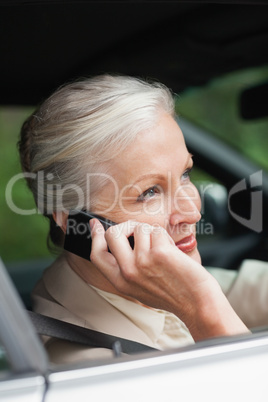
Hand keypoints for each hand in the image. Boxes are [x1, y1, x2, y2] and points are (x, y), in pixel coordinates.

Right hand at [89, 219, 248, 340]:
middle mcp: (128, 272)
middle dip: (127, 226)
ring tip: (163, 249)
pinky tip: (172, 251)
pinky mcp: (159, 253)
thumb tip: (120, 241)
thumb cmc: (173, 294)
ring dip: (152, 233)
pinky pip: (155, 230)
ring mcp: (142, 262)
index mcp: (120, 281)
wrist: (197, 303)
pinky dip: (165, 237)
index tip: (95, 224)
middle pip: (113, 234)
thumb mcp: (140, 288)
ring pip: (139, 228)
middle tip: (139, 231)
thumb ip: (127, 268)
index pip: (97, 254)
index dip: (95, 236)